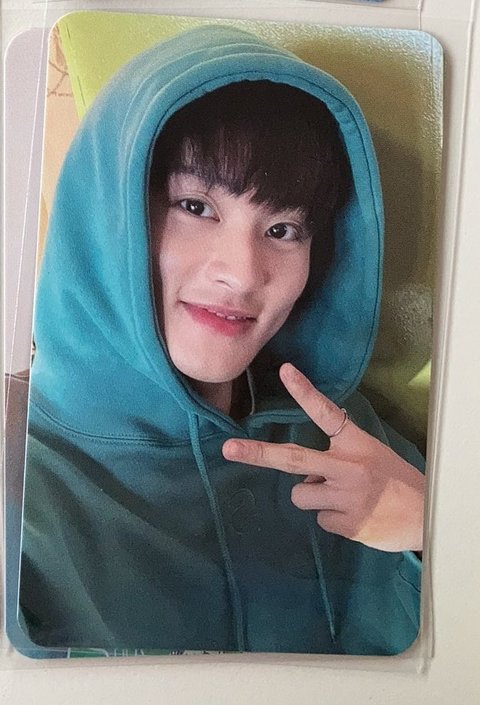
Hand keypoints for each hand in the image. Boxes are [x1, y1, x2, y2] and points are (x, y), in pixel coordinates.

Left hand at [222, 363, 424, 551]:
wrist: (427, 516)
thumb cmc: (395, 481)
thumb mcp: (373, 455)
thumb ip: (339, 458)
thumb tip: (305, 476)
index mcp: (357, 444)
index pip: (327, 413)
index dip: (305, 392)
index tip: (285, 371)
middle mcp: (348, 467)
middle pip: (293, 458)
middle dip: (257, 453)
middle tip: (229, 449)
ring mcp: (346, 496)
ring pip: (301, 495)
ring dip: (315, 498)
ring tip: (345, 499)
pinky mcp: (347, 524)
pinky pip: (320, 520)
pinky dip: (333, 519)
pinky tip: (356, 516)